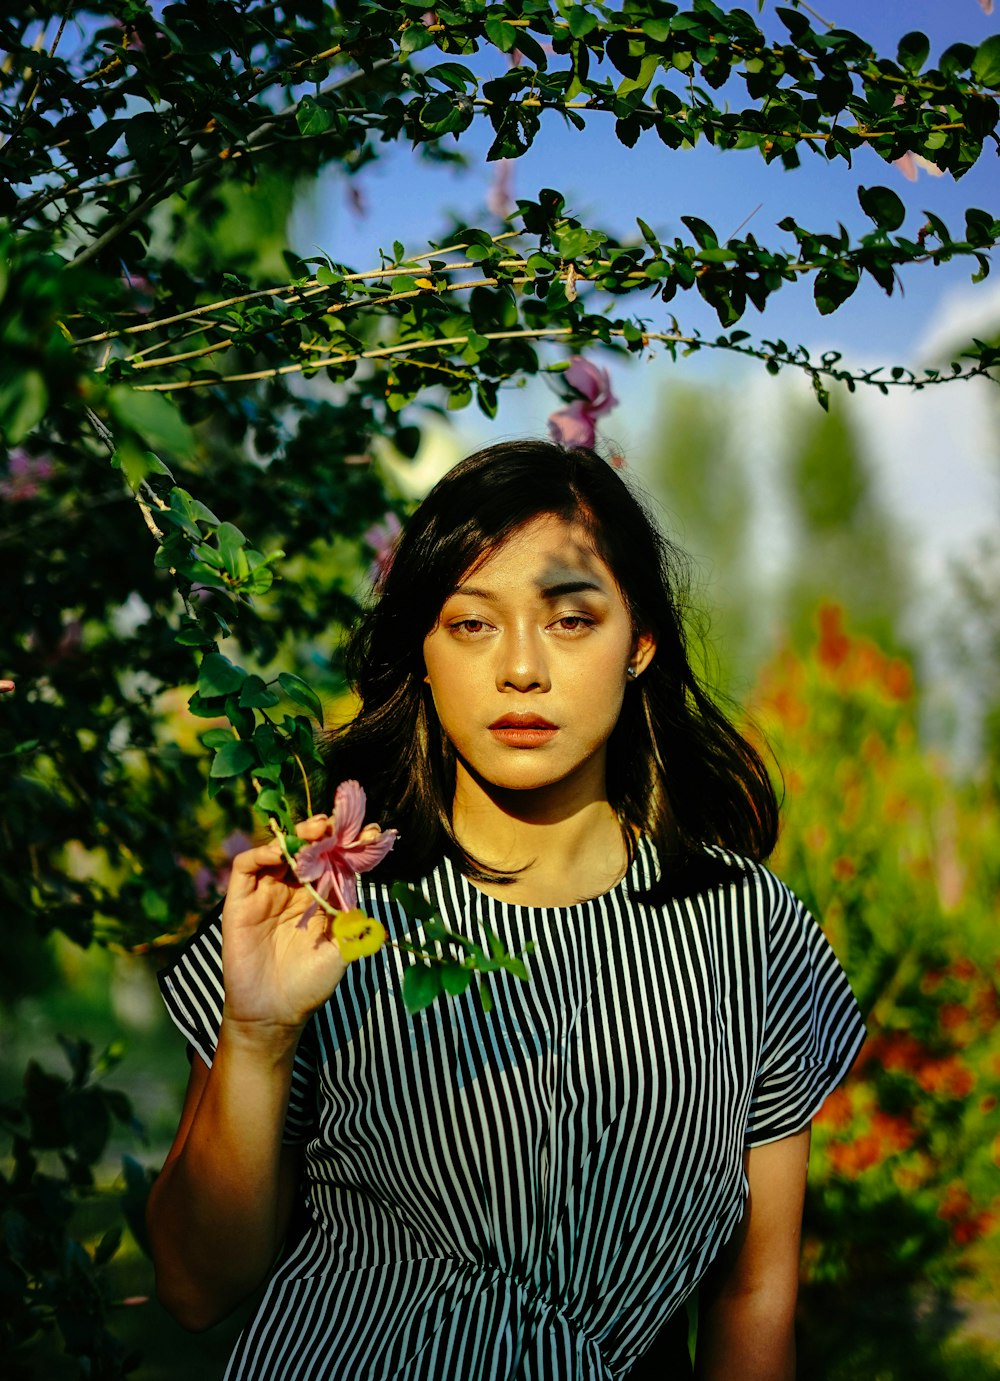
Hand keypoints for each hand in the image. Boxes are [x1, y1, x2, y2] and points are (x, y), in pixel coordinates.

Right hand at [219, 816, 350, 1035]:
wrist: (274, 1014)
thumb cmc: (310, 984)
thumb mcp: (342, 952)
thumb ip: (355, 926)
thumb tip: (374, 906)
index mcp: (320, 896)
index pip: (334, 860)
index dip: (349, 844)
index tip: (370, 833)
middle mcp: (293, 889)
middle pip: (306, 848)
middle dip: (322, 832)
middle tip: (335, 824)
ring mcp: (266, 893)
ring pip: (277, 850)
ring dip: (294, 836)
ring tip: (314, 832)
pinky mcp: (240, 901)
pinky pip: (246, 867)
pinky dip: (260, 853)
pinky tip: (279, 852)